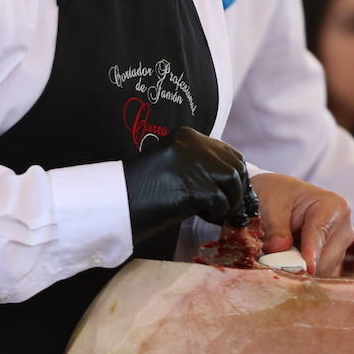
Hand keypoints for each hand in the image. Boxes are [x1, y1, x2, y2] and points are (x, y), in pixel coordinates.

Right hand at [123, 127, 254, 255]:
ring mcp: (196, 164)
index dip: (233, 174)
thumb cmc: (137, 189)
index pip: (226, 151)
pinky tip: (202, 216)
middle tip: (227, 207)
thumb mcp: (169, 166)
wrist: (117, 203)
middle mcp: (194, 145)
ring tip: (211, 213)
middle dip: (236, 189)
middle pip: (234, 165)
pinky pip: (222, 201)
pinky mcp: (197, 187)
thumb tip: (223, 180)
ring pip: (232, 183)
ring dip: (228, 202)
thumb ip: (193, 165)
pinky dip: (217, 213)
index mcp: (186, 136)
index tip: (229, 191)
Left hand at [251, 172, 353, 276]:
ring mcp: (340, 245)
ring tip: (279, 256)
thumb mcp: (270, 207)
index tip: (307, 268)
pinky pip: (318, 272)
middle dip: (300, 265)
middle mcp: (344, 228)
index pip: (321, 234)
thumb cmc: (277, 196)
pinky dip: (302, 271)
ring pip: (322, 269)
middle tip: (274, 263)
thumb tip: (279, 248)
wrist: (279, 197)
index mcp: (333, 207)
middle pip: (326, 258)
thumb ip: (275, 229)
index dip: (312, 253)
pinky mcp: (333, 258)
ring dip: (300, 269)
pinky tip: (288, 260)